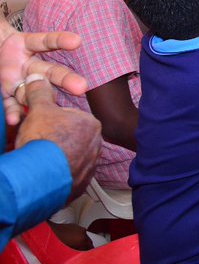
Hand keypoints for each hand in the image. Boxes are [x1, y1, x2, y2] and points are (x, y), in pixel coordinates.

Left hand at [0, 0, 87, 125]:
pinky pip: (11, 103)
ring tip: (54, 109)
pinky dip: (15, 111)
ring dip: (46, 99)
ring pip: (34, 90)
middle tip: (83, 86)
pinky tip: (18, 119)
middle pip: (48, 71)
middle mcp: (22, 63)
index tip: (77, 42)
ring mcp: (13, 80)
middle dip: (66, 78)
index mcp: (20, 42)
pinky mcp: (3, 92)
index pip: (45, 41)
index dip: (60, 41)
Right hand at [15, 79, 100, 199]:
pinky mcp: (81, 185)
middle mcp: (97, 145)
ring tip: (40, 160)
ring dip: (57, 158)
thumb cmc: (42, 140)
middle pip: (71, 138)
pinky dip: (58, 174)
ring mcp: (90, 166)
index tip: (41, 128)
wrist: (38, 177)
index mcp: (91, 124)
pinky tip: (46, 173)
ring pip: (70, 157)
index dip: (51, 121)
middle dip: (56, 140)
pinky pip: (68, 176)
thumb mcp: (39, 110)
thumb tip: (37, 78)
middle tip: (39, 144)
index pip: (70, 118)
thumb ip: (40, 93)